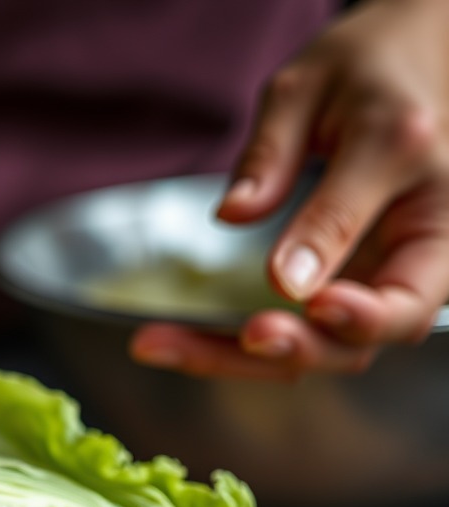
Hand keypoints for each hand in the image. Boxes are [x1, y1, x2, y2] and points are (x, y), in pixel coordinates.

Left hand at [130, 0, 448, 378]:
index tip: (314, 302)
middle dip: (302, 348)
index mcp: (428, 189)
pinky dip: (233, 349)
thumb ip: (274, 155)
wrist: (394, 69)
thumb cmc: (359, 72)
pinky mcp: (346, 296)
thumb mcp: (309, 89)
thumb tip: (237, 216)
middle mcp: (420, 248)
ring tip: (162, 344)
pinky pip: (297, 337)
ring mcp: (384, 280)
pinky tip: (175, 341)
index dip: (363, 309)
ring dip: (242, 360)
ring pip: (328, 349)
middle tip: (245, 336)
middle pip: (373, 334)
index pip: (407, 277)